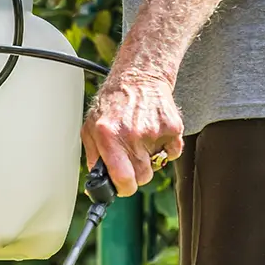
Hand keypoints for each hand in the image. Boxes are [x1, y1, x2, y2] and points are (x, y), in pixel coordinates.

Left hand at [82, 72, 183, 195]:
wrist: (138, 76)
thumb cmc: (113, 102)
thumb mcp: (91, 127)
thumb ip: (93, 157)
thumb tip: (95, 186)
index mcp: (109, 136)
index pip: (124, 180)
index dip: (124, 188)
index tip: (123, 186)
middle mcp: (132, 135)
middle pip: (142, 177)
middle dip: (136, 172)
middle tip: (131, 155)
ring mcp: (154, 131)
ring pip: (157, 166)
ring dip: (150, 159)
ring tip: (141, 139)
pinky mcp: (172, 127)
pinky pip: (173, 153)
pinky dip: (166, 148)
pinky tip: (154, 133)